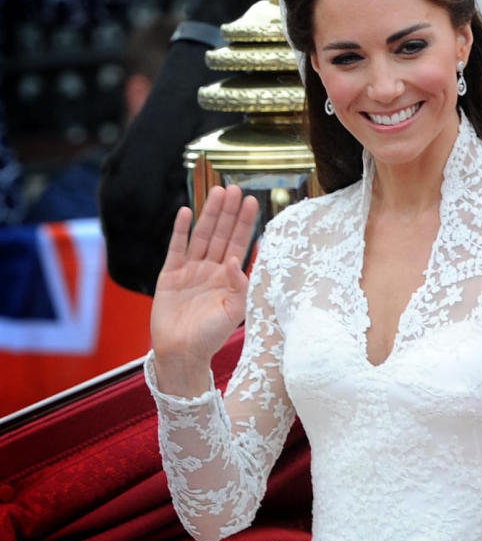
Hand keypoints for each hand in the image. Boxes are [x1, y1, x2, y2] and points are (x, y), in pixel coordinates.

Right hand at [150, 185, 257, 394]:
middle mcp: (211, 270)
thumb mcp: (234, 312)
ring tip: (217, 192)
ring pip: (202, 236)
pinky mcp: (170, 275)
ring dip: (209, 214)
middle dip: (229, 212)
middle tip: (235, 188)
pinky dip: (180, 230)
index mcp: (230, 278)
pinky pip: (176, 248)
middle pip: (222, 234)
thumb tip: (239, 260)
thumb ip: (240, 287)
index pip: (240, 244)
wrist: (181, 352)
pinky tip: (186, 212)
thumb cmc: (211, 337)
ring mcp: (190, 270)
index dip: (245, 223)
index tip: (253, 201)